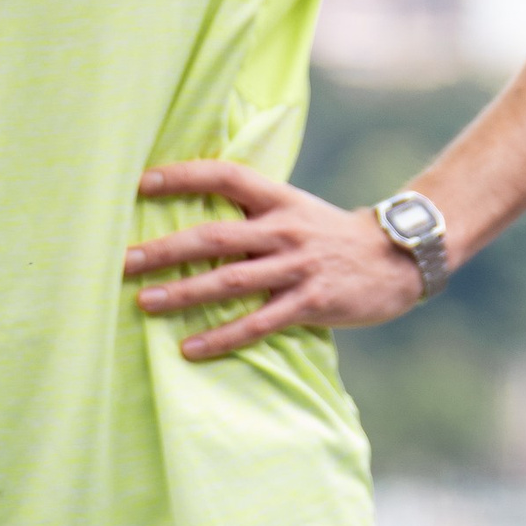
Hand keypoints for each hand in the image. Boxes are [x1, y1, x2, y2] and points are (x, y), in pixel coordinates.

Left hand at [128, 161, 429, 359]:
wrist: (403, 257)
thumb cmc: (338, 237)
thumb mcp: (300, 212)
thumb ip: (256, 216)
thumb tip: (195, 221)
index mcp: (282, 200)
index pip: (226, 176)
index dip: (184, 176)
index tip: (140, 183)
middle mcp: (286, 230)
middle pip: (216, 235)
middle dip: (165, 249)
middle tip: (122, 261)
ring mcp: (299, 267)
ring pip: (231, 280)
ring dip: (184, 292)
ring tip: (144, 303)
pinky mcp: (312, 302)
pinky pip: (259, 322)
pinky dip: (223, 337)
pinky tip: (190, 349)